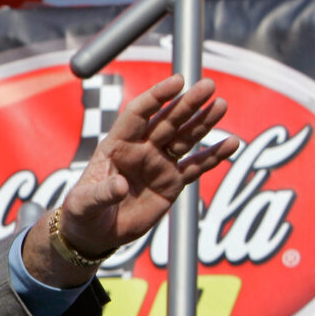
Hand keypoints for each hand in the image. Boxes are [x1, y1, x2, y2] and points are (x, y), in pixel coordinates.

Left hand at [23, 74, 239, 287]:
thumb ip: (101, 193)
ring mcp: (159, 164)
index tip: (177, 81)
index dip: (156, 97)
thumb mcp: (83, 203)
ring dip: (203, 122)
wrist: (95, 234)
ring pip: (184, 138)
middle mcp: (141, 150)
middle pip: (167, 121)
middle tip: (208, 86)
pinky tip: (232, 144)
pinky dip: (213, 156)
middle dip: (187, 104)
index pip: (137, 114)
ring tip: (220, 105)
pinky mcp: (172, 182)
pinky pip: (196, 166)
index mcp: (116, 145)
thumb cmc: (83, 212)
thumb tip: (119, 185)